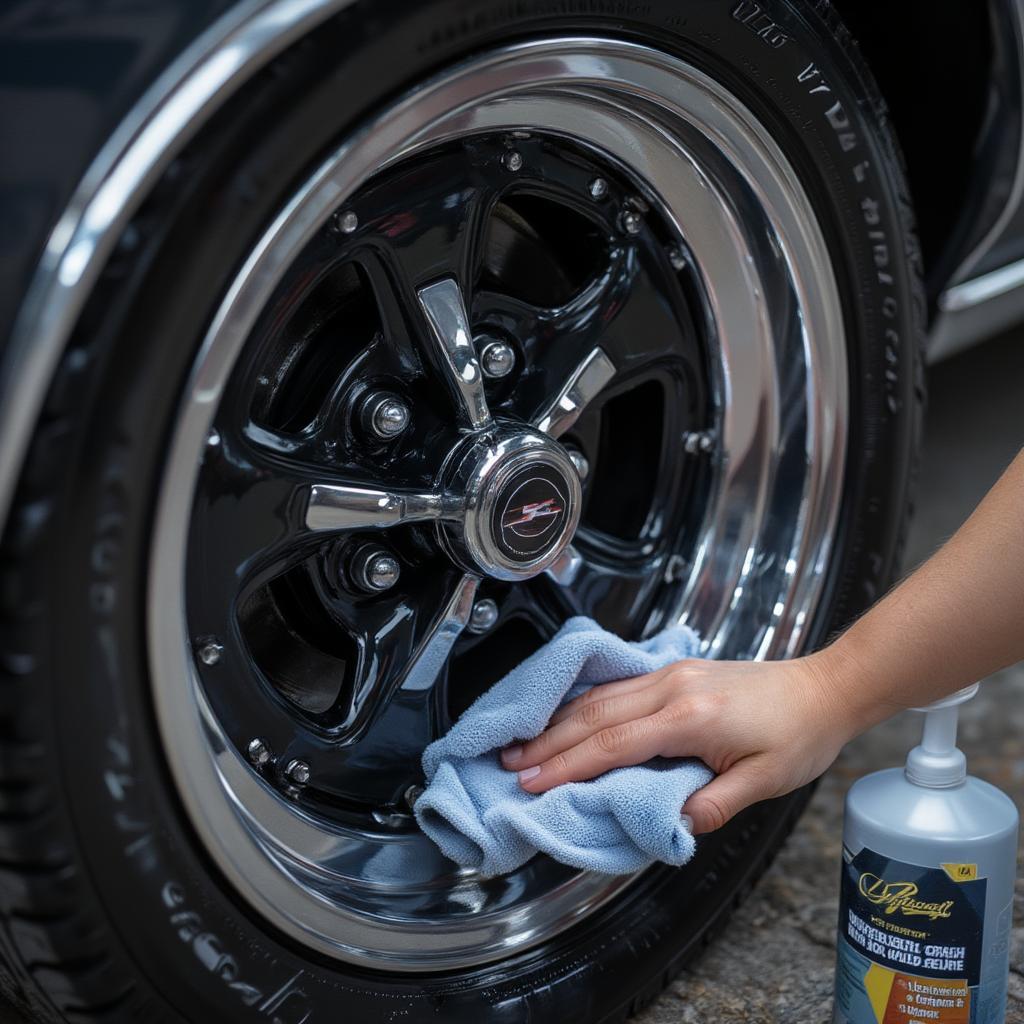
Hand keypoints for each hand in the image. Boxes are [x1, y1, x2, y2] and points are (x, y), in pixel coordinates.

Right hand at [500, 650, 858, 833]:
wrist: (822, 688)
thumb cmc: (798, 733)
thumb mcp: (765, 781)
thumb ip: (714, 804)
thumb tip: (670, 823)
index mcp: (691, 716)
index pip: (614, 744)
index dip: (569, 765)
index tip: (533, 782)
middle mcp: (673, 687)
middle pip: (595, 715)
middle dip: (549, 742)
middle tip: (510, 764)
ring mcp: (672, 674)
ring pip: (601, 696)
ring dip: (559, 721)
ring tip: (524, 742)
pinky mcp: (675, 671)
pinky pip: (617, 686)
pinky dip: (584, 703)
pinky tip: (566, 715)